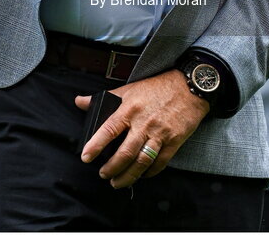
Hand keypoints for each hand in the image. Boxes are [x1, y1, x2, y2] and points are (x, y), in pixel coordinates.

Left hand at [76, 70, 208, 188]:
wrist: (188, 87)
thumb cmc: (157, 87)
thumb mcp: (129, 88)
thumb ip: (103, 98)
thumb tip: (80, 101)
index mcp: (130, 108)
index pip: (109, 129)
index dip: (96, 144)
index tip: (86, 157)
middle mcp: (144, 122)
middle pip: (125, 152)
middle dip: (112, 168)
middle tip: (103, 174)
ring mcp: (159, 133)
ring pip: (141, 161)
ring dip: (128, 176)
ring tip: (117, 182)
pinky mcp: (173, 141)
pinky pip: (159, 163)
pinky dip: (149, 173)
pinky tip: (141, 175)